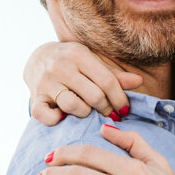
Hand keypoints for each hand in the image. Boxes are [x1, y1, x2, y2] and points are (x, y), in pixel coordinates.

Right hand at [24, 36, 141, 125]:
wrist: (38, 58)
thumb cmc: (73, 63)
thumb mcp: (92, 63)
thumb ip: (114, 75)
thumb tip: (139, 81)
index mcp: (79, 54)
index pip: (107, 81)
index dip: (120, 99)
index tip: (125, 111)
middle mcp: (61, 66)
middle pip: (94, 96)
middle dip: (106, 109)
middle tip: (109, 114)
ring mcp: (46, 82)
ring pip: (74, 106)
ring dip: (85, 113)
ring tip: (87, 111)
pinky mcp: (35, 98)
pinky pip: (48, 117)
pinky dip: (58, 120)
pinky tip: (63, 116)